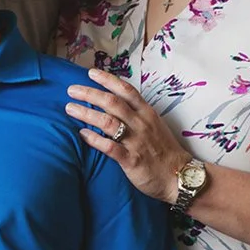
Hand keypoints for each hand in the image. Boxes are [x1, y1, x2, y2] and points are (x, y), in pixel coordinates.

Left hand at [66, 71, 189, 202]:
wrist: (179, 175)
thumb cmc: (164, 150)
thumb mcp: (154, 126)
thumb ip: (135, 115)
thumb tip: (112, 106)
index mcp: (147, 113)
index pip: (127, 90)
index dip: (108, 80)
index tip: (91, 73)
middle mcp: (141, 124)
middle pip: (112, 103)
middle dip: (90, 94)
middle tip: (71, 90)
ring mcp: (136, 141)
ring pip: (108, 122)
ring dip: (86, 113)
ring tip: (70, 108)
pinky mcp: (131, 160)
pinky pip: (110, 147)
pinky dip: (94, 139)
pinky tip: (82, 134)